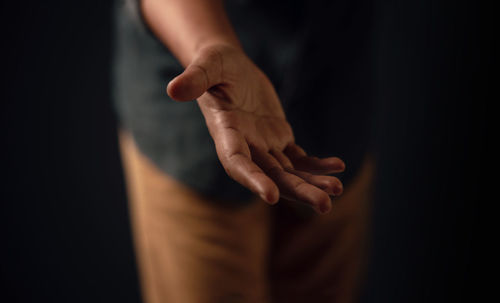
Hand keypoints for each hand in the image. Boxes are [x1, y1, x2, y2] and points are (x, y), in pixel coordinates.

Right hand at [167, 44, 344, 213]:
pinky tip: (338, 167)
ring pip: (289, 172)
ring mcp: (263, 146)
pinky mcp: (278, 139)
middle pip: (271, 176)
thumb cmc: (216, 64)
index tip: (272, 196)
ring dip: (311, 183)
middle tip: (325, 206)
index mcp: (225, 133)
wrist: (230, 67)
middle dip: (297, 191)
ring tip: (337, 190)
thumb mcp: (207, 65)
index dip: (252, 179)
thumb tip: (173, 89)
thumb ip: (195, 78)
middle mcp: (245, 146)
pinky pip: (299, 157)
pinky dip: (316, 165)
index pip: (236, 162)